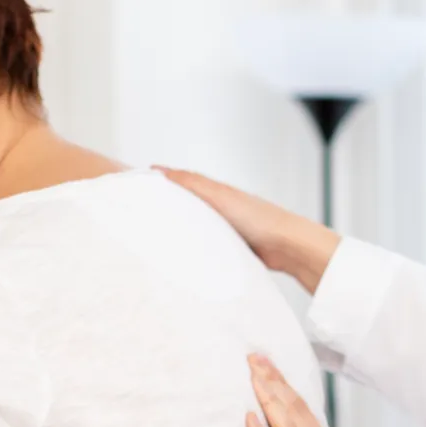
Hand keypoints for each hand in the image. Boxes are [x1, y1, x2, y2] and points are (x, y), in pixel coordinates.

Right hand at [156, 166, 340, 292]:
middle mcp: (220, 209)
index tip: (139, 184)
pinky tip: (186, 256)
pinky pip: (208, 246)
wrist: (287, 247)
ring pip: (196, 227)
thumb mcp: (219, 196)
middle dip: (166, 206)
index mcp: (216, 192)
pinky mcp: (232, 249)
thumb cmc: (259, 218)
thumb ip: (192, 184)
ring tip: (156, 235)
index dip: (162, 182)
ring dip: (180, 229)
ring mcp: (226, 229)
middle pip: (187, 205)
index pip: (183, 183)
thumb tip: (161, 170)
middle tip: (141, 211)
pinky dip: (196, 248)